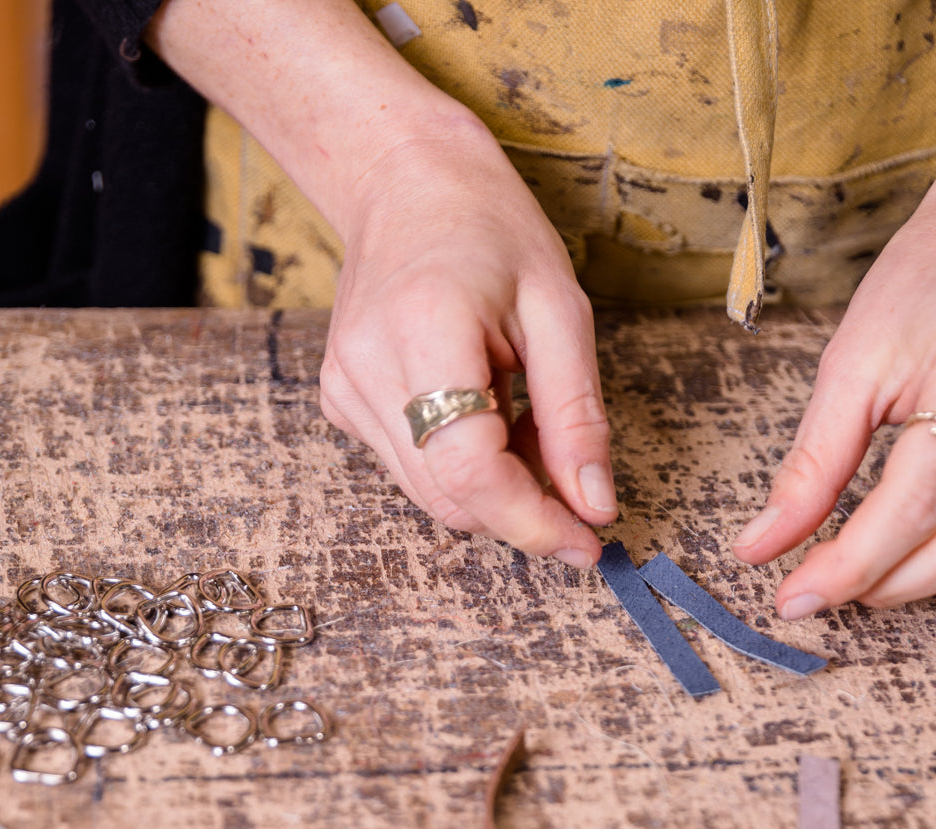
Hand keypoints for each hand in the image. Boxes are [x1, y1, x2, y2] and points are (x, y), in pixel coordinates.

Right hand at [320, 119, 614, 566]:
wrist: (403, 180)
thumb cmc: (490, 230)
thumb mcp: (560, 310)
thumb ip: (576, 416)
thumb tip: (595, 507)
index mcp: (425, 331)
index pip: (471, 471)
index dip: (531, 521)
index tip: (586, 543)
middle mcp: (368, 369)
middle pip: (450, 499)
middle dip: (522, 513)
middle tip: (576, 487)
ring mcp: (344, 390)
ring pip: (432, 496)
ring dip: (495, 489)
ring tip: (527, 422)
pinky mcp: (340, 403)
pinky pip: (414, 470)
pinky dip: (464, 466)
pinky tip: (488, 410)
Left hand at [732, 162, 935, 615]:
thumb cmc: (931, 283)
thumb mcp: (853, 359)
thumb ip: (811, 463)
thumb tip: (760, 545)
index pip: (916, 502)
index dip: (851, 563)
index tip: (793, 596)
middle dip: (884, 585)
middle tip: (821, 585)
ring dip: (929, 586)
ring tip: (867, 571)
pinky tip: (927, 555)